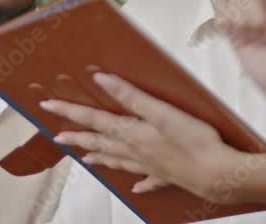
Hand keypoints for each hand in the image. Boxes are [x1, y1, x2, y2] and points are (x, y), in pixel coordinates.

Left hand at [40, 73, 247, 201]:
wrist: (217, 174)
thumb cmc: (192, 140)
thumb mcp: (161, 111)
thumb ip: (131, 96)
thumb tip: (102, 80)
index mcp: (131, 134)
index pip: (94, 120)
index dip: (70, 111)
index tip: (48, 106)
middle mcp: (135, 152)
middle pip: (100, 143)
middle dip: (78, 138)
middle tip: (58, 137)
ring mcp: (150, 166)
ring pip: (118, 161)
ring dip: (101, 158)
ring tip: (86, 159)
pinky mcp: (167, 176)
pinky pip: (148, 180)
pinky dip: (140, 182)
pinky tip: (137, 186)